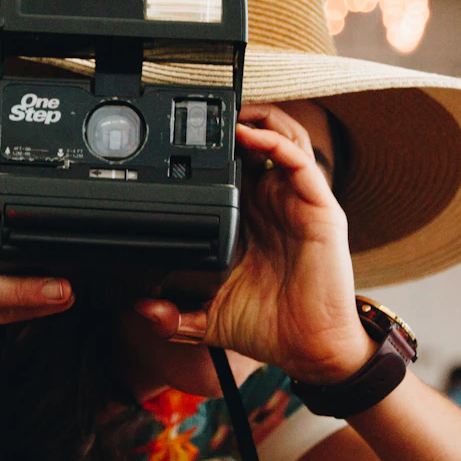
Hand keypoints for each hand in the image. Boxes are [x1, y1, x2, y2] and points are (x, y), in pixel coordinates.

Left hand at [136, 103, 374, 383]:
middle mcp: (276, 201)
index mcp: (252, 216)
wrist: (310, 350)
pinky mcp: (319, 208)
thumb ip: (174, 315)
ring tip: (229, 110)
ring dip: (258, 118)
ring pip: (284, 138)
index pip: (235, 165)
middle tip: (203, 109)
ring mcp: (298, 201)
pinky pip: (299, 161)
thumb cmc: (269, 326)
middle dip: (235, 118)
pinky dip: (274, 140)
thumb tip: (141, 309)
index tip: (179, 136)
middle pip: (260, 140)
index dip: (214, 145)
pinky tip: (249, 135)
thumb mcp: (209, 317)